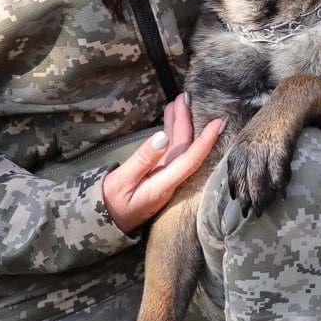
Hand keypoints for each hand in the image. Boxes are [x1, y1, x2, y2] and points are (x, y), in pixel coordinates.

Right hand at [102, 94, 223, 234]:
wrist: (102, 223)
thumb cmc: (111, 204)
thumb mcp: (122, 181)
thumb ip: (143, 159)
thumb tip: (162, 137)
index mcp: (164, 184)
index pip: (191, 159)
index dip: (206, 140)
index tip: (218, 122)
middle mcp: (169, 181)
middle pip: (184, 147)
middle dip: (186, 121)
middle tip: (185, 97)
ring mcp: (164, 178)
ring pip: (176, 147)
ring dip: (178, 124)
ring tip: (178, 102)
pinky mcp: (157, 176)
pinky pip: (168, 152)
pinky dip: (169, 134)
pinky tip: (168, 123)